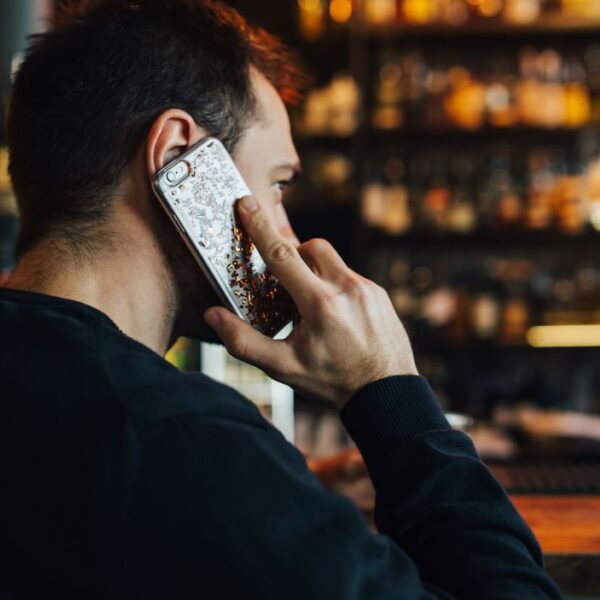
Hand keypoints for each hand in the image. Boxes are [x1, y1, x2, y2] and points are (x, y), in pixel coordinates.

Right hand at [204, 196, 417, 408]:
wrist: (387, 396)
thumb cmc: (332, 383)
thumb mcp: (283, 368)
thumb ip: (244, 341)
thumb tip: (213, 315)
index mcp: (319, 304)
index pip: (282, 255)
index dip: (260, 227)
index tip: (245, 203)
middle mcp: (346, 289)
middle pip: (311, 247)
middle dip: (294, 255)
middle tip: (286, 285)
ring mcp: (368, 289)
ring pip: (333, 261)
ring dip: (315, 273)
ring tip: (311, 308)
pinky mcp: (381, 295)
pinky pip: (351, 277)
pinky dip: (335, 287)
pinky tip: (336, 318)